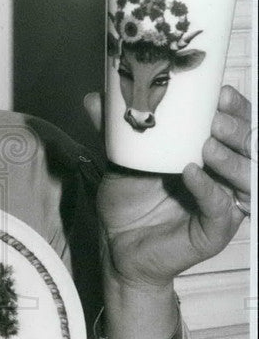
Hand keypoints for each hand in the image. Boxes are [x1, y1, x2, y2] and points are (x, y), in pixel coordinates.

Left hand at [85, 85, 251, 288]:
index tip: (222, 92)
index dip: (237, 109)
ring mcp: (224, 205)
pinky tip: (192, 173)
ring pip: (247, 177)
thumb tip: (95, 97)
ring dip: (230, 158)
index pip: (239, 126)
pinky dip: (208, 188)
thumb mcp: (124, 160)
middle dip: (238, 129)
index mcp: (212, 155)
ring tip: (207, 144)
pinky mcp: (215, 231)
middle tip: (216, 119)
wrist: (118, 246)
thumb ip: (115, 130)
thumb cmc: (130, 203)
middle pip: (250, 149)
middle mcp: (225, 178)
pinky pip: (221, 208)